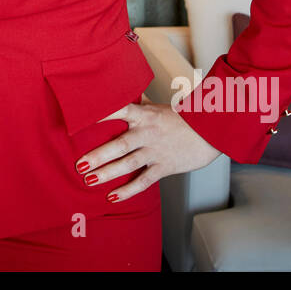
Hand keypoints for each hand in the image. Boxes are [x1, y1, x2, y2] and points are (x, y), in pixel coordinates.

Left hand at [75, 94, 221, 202]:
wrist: (210, 132)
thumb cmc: (181, 118)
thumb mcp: (158, 107)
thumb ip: (138, 103)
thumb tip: (121, 93)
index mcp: (145, 115)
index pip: (120, 110)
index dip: (101, 113)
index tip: (81, 117)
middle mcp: (148, 133)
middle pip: (120, 144)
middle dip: (99, 156)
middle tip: (80, 165)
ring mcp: (156, 151)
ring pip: (129, 164)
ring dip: (108, 173)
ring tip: (89, 180)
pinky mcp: (164, 166)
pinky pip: (144, 181)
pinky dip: (128, 190)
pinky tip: (112, 197)